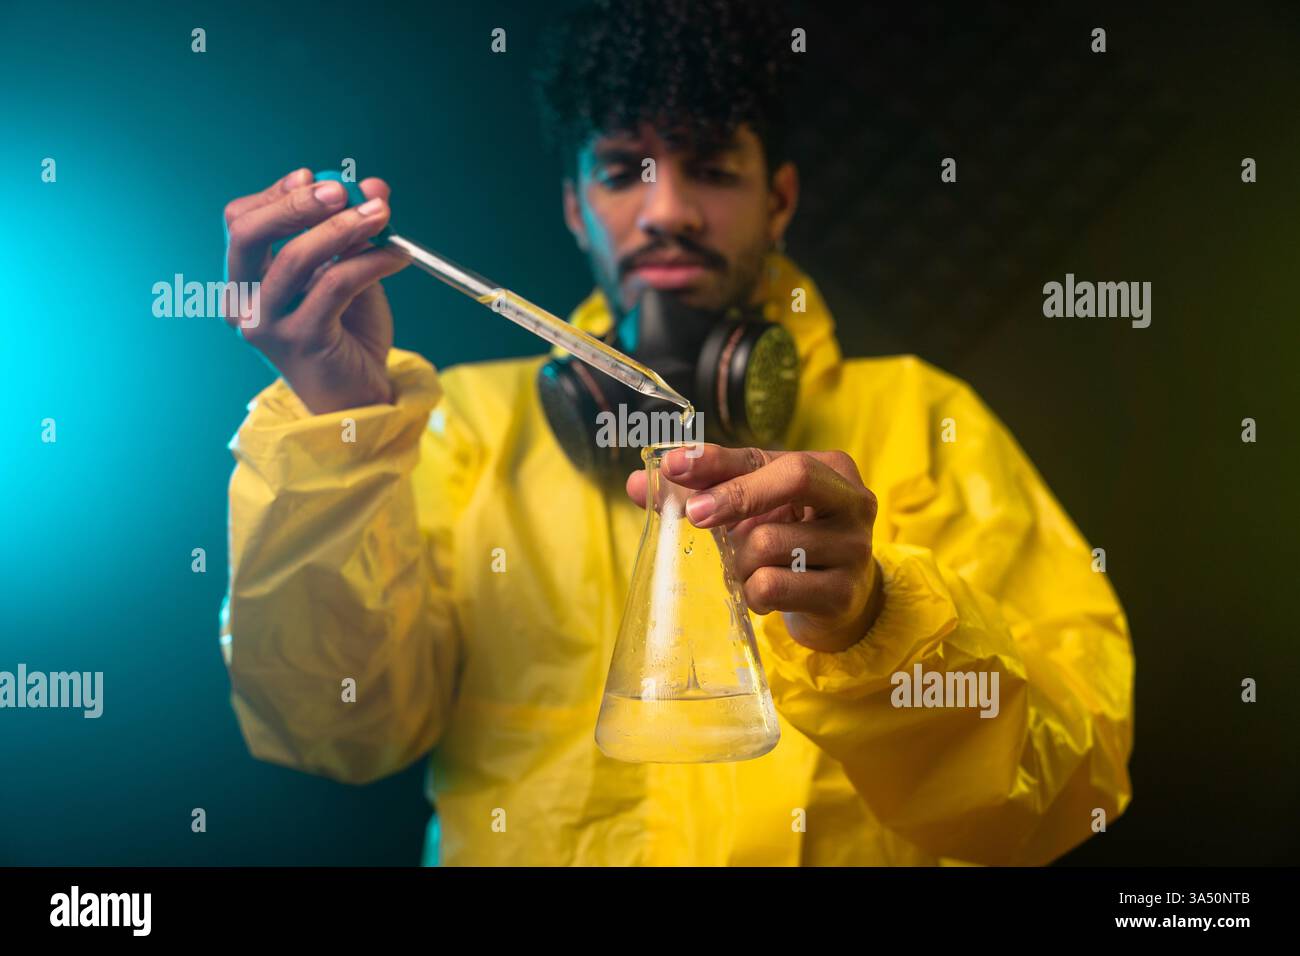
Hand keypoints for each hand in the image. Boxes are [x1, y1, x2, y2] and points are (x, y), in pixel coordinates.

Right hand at [223, 168, 409, 413]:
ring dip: (343, 228)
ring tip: (383, 215)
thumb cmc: (348, 334)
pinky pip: (335, 285)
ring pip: (294, 258)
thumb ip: (353, 233)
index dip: (278, 194)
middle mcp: (243, 301)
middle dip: (296, 203)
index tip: (317, 178)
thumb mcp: (349, 273)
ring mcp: (266, 324)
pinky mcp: (301, 340)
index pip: (242, 221)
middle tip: (343, 190)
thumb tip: (372, 186)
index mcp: (245, 280)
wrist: (360, 396)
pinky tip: (398, 256)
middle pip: (247, 232)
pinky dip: (370, 262)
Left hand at [626, 444, 883, 651]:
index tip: (672, 465)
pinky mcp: (843, 592)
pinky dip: (753, 592)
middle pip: (792, 479)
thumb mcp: (753, 508)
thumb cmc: (790, 540)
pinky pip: (773, 586)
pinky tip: (764, 593)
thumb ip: (702, 490)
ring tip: (749, 568)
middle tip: (695, 516)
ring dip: (741, 561)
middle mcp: (853, 501)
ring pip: (769, 542)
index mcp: (832, 467)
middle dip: (735, 496)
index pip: (765, 454)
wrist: (838, 600)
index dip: (715, 460)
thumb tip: (638, 483)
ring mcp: (854, 548)